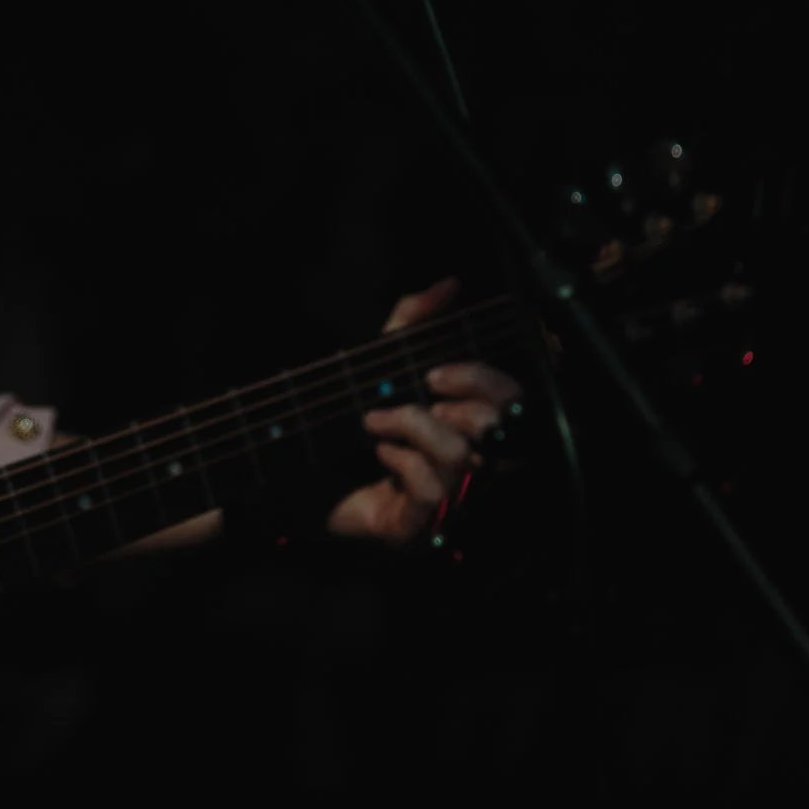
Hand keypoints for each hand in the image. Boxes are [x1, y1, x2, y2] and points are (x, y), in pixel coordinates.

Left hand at [325, 274, 519, 547]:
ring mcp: (450, 498)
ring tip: (377, 422)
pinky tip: (379, 456)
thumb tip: (451, 283)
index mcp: (469, 424)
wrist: (295, 478)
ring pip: (461, 454)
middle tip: (417, 395)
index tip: (434, 373)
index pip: (513, 398)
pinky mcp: (421, 525)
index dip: (484, 379)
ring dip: (413, 426)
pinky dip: (400, 462)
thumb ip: (414, 321)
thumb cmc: (348, 422)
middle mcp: (471, 463)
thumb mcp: (380, 362)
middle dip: (456, 403)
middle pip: (499, 425)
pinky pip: (430, 488)